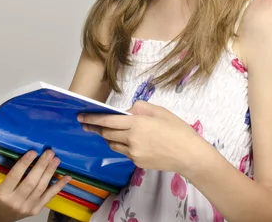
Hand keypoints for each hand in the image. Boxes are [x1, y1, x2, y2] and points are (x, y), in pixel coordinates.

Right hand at [0, 149, 71, 221]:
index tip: (33, 151)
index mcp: (2, 195)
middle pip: (31, 181)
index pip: (15, 176)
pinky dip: (59, 186)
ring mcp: (28, 207)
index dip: (24, 163)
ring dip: (50, 172)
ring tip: (56, 159)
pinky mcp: (37, 209)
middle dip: (41, 165)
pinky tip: (67, 177)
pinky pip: (49, 196)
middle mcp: (16, 202)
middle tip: (49, 152)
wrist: (0, 218)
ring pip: (41, 188)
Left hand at [78, 100, 206, 172]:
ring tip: (107, 131)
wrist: (189, 155)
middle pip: (107, 133)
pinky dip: (122, 145)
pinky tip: (128, 141)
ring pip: (113, 144)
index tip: (81, 117)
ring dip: (108, 137)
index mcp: (137, 123)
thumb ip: (139, 108)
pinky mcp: (137, 162)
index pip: (108, 120)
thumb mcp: (160, 111)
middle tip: (86, 124)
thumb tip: (126, 111)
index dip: (92, 118)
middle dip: (95, 128)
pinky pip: (124, 151)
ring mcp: (133, 153)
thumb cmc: (178, 130)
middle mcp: (132, 139)